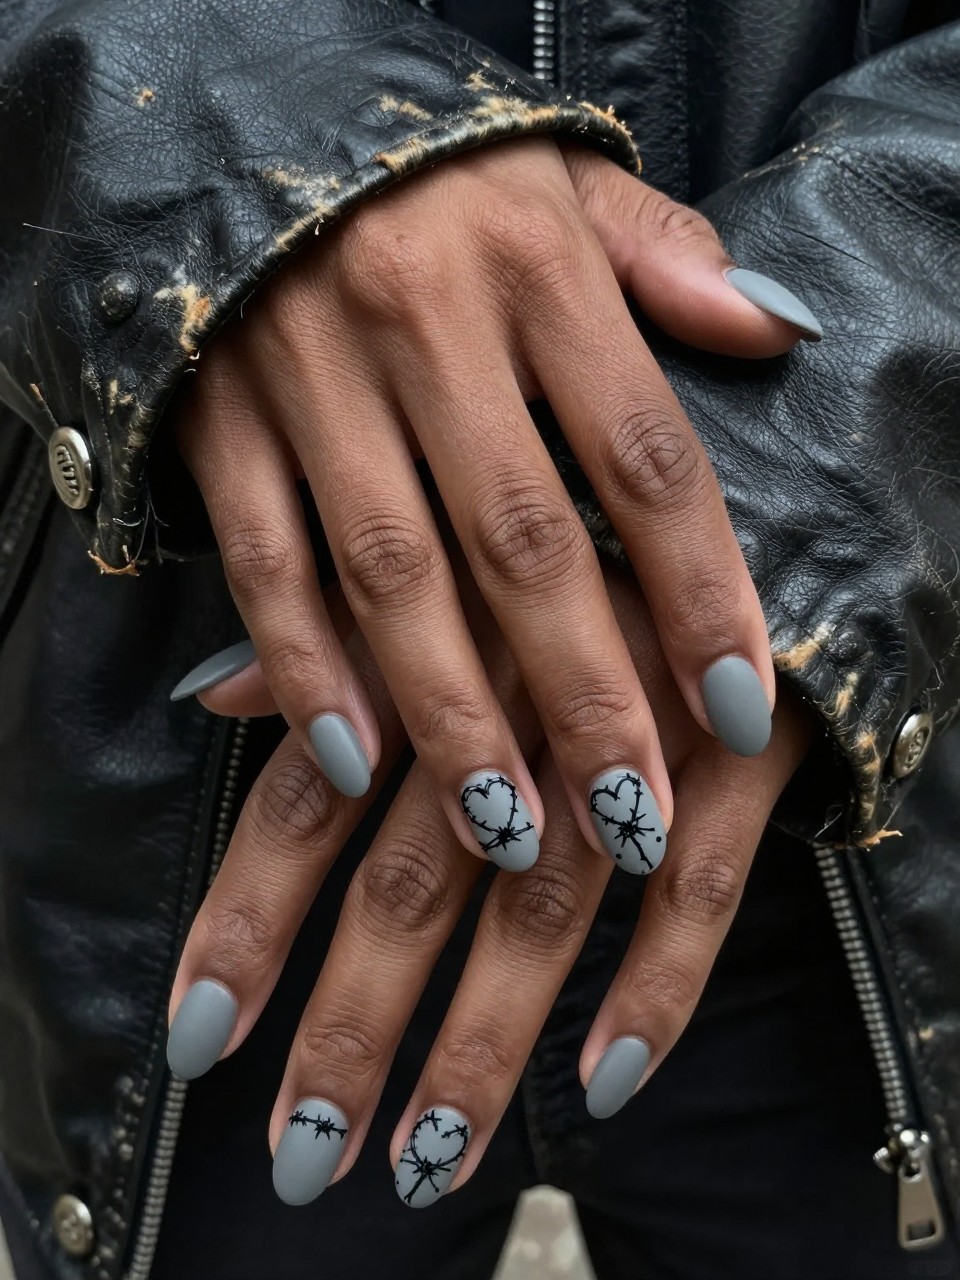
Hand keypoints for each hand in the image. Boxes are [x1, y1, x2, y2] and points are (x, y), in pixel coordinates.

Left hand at [166, 565, 811, 1204]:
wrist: (737, 513)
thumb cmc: (567, 545)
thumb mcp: (441, 567)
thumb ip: (328, 636)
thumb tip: (208, 694)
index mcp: (430, 650)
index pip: (311, 799)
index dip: (251, 919)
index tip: (199, 1037)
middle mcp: (516, 701)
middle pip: (414, 883)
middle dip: (352, 1025)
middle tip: (298, 1153)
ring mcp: (636, 736)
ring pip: (544, 912)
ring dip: (483, 1045)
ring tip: (423, 1163)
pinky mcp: (739, 760)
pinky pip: (700, 891)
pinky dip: (657, 987)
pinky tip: (605, 1085)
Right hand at [172, 134, 817, 871]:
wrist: (244, 123)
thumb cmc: (436, 178)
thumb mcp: (567, 186)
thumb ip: (669, 260)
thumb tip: (778, 329)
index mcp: (537, 266)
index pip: (646, 455)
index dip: (703, 590)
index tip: (740, 710)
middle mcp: (427, 324)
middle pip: (521, 542)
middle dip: (584, 693)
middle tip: (632, 815)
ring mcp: (312, 376)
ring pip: (392, 574)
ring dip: (452, 713)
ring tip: (510, 829)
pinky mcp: (222, 419)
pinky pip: (265, 561)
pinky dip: (307, 666)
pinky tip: (356, 759)